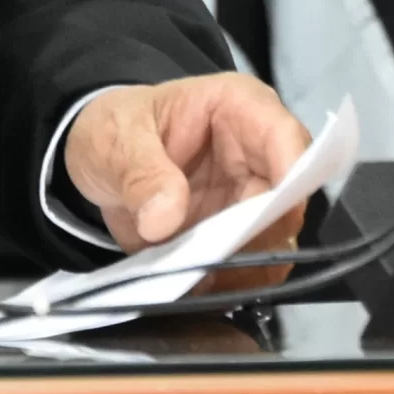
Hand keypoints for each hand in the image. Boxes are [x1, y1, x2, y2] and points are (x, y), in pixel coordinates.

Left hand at [61, 72, 311, 292]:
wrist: (103, 159)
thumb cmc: (117, 128)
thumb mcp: (117, 139)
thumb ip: (140, 172)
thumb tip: (164, 219)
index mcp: (241, 110)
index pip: (287, 140)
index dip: (290, 179)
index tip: (261, 220)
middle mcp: (259, 157)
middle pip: (288, 203)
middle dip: (256, 237)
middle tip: (210, 258)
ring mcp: (250, 202)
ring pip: (275, 244)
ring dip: (241, 268)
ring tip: (194, 274)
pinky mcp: (235, 239)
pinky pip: (249, 271)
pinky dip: (225, 284)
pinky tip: (191, 282)